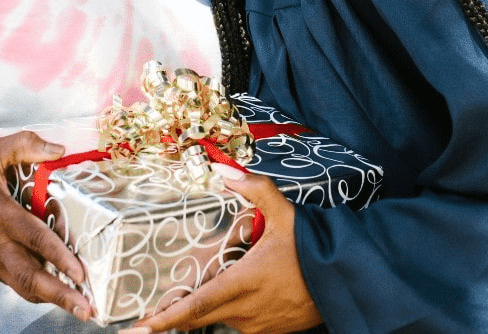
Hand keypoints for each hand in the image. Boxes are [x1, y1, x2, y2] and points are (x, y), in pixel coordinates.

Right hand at [0, 131, 93, 321]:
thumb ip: (27, 144)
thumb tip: (59, 150)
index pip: (33, 239)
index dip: (59, 257)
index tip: (80, 272)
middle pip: (29, 277)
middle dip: (60, 295)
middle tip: (87, 308)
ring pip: (23, 286)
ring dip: (52, 299)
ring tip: (80, 307)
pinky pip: (15, 282)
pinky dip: (37, 289)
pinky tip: (58, 290)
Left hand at [125, 166, 322, 333]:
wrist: (349, 280)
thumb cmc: (315, 247)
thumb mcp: (284, 213)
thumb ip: (254, 189)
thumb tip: (224, 170)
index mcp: (243, 283)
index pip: (194, 307)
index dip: (163, 321)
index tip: (138, 331)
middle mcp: (245, 310)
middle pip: (198, 316)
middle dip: (175, 313)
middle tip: (156, 309)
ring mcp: (258, 325)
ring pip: (220, 316)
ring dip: (212, 303)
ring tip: (229, 277)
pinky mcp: (270, 331)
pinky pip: (240, 321)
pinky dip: (234, 307)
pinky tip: (250, 288)